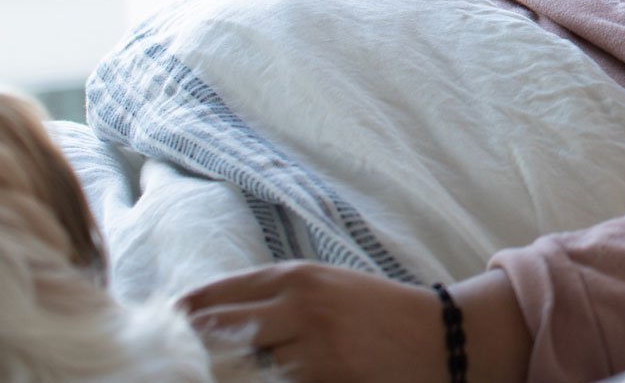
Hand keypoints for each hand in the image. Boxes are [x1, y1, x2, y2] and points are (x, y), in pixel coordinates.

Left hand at [181, 263, 447, 381]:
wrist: (438, 336)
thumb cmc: (374, 312)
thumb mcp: (325, 288)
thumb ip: (273, 296)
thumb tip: (204, 316)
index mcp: (296, 276)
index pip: (212, 296)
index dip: (180, 318)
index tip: (161, 334)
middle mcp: (300, 304)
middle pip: (215, 331)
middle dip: (192, 350)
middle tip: (178, 362)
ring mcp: (313, 345)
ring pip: (240, 366)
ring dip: (226, 372)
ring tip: (213, 372)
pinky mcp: (326, 378)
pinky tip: (264, 380)